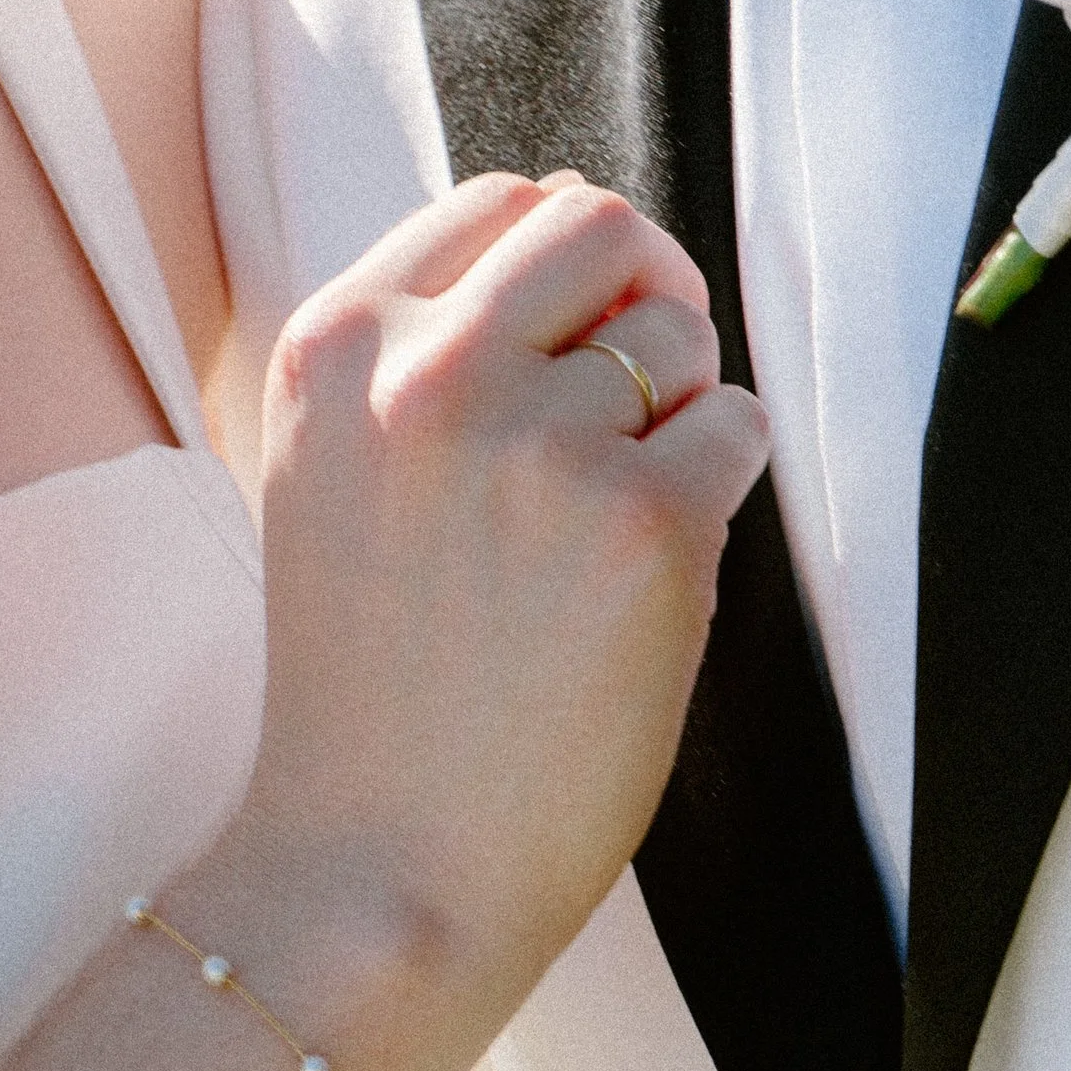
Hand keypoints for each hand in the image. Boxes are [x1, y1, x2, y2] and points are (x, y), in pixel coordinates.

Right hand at [206, 173, 769, 1070]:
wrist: (380, 864)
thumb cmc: (371, 694)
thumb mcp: (334, 479)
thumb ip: (415, 359)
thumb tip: (565, 216)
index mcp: (334, 350)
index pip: (497, 206)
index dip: (573, 264)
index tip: (593, 329)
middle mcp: (428, 373)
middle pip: (604, 230)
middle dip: (651, 291)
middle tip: (656, 387)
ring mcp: (540, 443)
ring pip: (680, 341)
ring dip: (681, 412)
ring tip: (617, 527)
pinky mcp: (644, 522)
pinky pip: (737, 432)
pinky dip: (722, 484)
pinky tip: (656, 571)